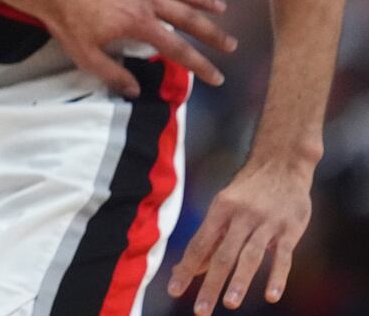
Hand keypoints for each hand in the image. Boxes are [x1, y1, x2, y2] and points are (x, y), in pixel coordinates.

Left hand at [40, 0, 234, 96]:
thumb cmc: (66, 21)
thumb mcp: (86, 56)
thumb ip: (113, 75)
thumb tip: (135, 91)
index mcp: (139, 24)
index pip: (177, 49)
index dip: (200, 65)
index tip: (217, 77)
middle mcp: (146, 0)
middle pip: (187, 18)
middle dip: (211, 33)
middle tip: (230, 44)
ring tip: (221, 7)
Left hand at [167, 158, 313, 311]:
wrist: (282, 164)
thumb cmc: (249, 190)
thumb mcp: (225, 207)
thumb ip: (211, 238)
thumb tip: (189, 267)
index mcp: (220, 209)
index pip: (200, 244)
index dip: (186, 269)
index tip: (175, 291)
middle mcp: (241, 216)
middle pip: (223, 254)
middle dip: (210, 284)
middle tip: (200, 310)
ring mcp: (266, 223)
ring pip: (250, 256)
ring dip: (240, 281)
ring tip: (229, 303)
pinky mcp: (290, 229)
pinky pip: (283, 256)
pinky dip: (277, 276)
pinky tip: (271, 295)